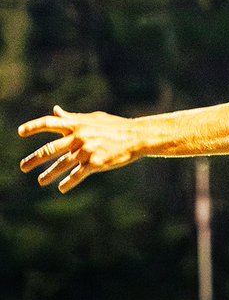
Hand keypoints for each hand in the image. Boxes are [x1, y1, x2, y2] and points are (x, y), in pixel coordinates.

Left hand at [18, 106, 142, 192]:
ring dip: (49, 174)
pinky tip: (62, 188)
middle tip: (23, 167)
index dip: (33, 127)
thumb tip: (55, 111)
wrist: (137, 136)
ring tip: (40, 181)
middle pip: (50, 149)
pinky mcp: (96, 163)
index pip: (49, 123)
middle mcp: (79, 137)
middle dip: (34, 159)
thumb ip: (72, 118)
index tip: (20, 132)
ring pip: (62, 165)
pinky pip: (77, 175)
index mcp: (77, 124)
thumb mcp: (93, 118)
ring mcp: (87, 151)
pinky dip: (68, 183)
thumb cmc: (115, 126)